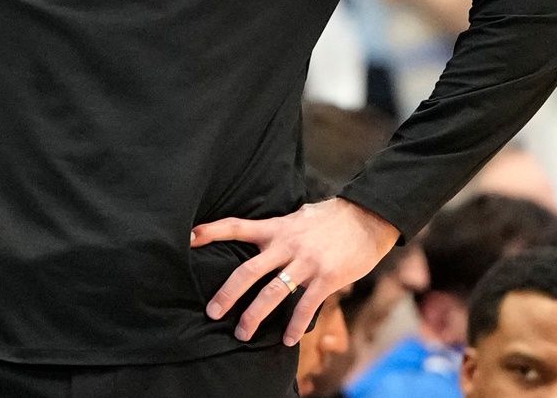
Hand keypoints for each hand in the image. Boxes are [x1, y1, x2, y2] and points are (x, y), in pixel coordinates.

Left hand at [194, 197, 397, 345]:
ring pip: (272, 292)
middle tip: (213, 312)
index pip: (238, 226)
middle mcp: (287, 245)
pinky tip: (287, 339)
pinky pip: (305, 305)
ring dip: (255, 315)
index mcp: (277, 228)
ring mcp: (306, 262)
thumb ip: (280, 228)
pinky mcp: (326, 277)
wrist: (367, 218)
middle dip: (228, 293)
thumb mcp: (299, 216)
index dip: (212, 232)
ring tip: (242, 333)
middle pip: (248, 270)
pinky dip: (295, 324)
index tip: (188, 238)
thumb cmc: (332, 218)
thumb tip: (265, 233)